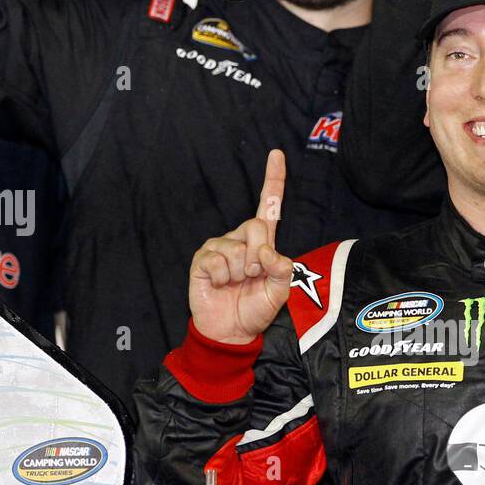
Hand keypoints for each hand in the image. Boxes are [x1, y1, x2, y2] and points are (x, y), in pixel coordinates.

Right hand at [188, 150, 292, 344]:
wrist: (231, 331)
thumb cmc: (255, 309)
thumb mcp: (278, 293)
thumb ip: (282, 271)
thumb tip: (270, 252)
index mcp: (261, 242)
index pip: (268, 207)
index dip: (273, 180)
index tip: (277, 154)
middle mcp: (240, 239)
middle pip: (255, 226)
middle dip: (258, 257)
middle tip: (252, 276)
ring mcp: (219, 246)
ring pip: (237, 248)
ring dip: (240, 272)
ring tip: (235, 284)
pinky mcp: (203, 259)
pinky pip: (218, 260)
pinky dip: (223, 277)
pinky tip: (220, 285)